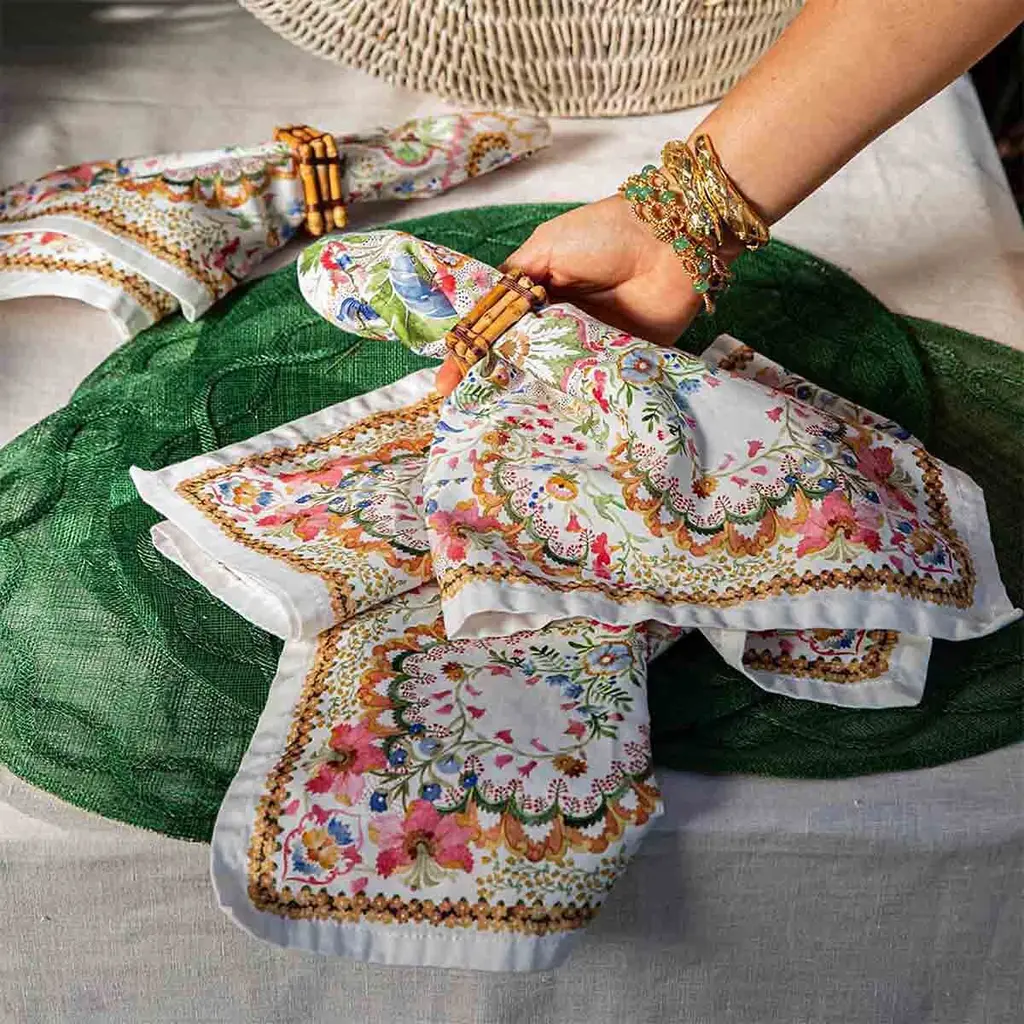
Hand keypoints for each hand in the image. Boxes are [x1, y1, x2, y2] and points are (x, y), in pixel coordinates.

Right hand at [434, 196, 705, 395]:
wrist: (672, 240)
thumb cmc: (607, 233)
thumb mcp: (546, 248)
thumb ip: (513, 281)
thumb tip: (479, 318)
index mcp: (540, 295)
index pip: (498, 330)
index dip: (471, 354)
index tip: (446, 383)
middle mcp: (561, 324)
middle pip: (521, 360)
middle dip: (494, 382)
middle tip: (466, 409)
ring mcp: (589, 347)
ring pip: (551, 379)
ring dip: (527, 396)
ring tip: (494, 420)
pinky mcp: (620, 364)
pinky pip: (591, 389)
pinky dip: (571, 402)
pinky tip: (544, 418)